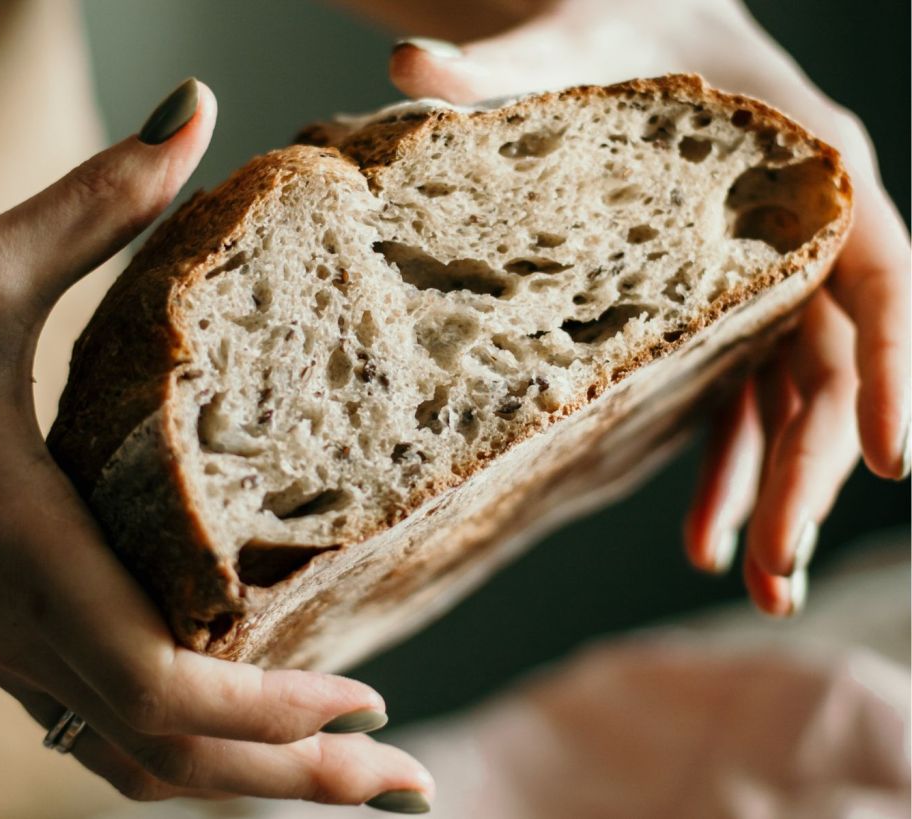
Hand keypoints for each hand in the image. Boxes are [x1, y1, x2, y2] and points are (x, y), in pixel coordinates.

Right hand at [0, 78, 432, 809]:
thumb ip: (95, 202)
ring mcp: (18, 650)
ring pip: (139, 764)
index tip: (367, 700)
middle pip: (170, 760)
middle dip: (291, 784)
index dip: (268, 716)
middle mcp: (28, 627)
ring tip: (354, 784)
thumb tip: (190, 109)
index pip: (160, 689)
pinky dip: (196, 754)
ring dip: (251, 785)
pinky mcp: (16, 641)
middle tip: (404, 785)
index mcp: (27, 553)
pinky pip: (112, 733)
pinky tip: (255, 738)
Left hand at [384, 0, 909, 614]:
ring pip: (792, 400)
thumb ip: (498, 69)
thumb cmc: (614, 22)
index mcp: (807, 168)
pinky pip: (740, 397)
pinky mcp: (724, 309)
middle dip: (812, 471)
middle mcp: (803, 233)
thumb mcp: (566, 39)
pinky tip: (699, 534)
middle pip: (834, 366)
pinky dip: (726, 465)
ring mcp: (766, 280)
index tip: (892, 460)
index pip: (879, 278)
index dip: (893, 369)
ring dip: (775, 491)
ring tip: (752, 580)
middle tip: (775, 573)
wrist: (624, 25)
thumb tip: (408, 69)